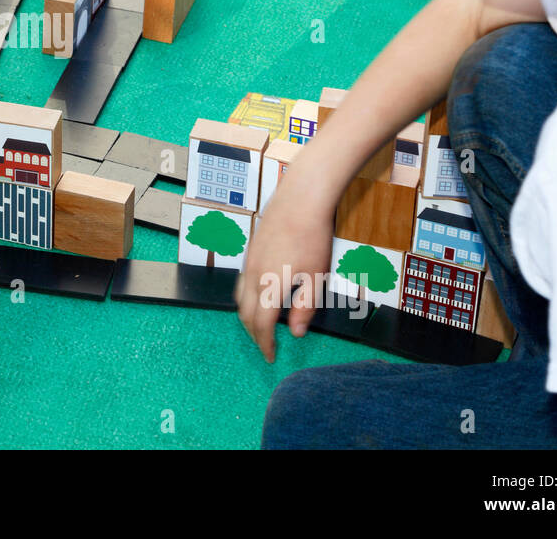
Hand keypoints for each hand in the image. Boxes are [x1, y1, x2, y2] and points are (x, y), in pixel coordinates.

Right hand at [236, 170, 334, 362]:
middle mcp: (252, 276)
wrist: (300, 199)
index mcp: (269, 286)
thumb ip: (306, 307)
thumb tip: (297, 332)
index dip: (265, 344)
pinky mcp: (250, 251)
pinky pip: (240, 283)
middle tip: (266, 345)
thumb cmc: (313, 237)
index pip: (262, 325)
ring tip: (262, 325)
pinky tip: (260, 296)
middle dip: (255, 334)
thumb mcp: (317, 276)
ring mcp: (248, 262)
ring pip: (239, 299)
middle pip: (245, 315)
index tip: (271, 356)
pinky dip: (246, 299)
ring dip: (248, 317)